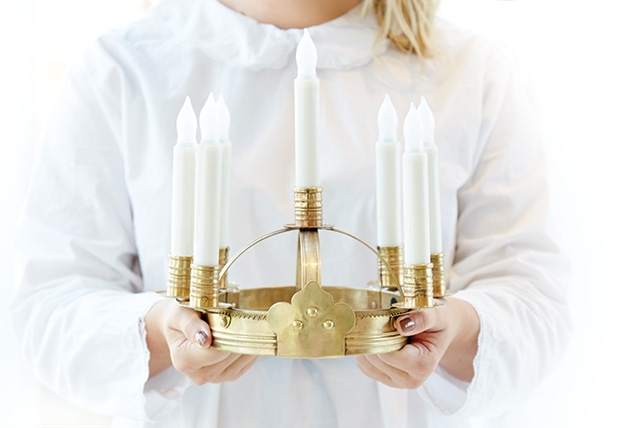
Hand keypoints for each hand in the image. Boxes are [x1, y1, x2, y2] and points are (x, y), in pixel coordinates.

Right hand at [145, 298, 257, 384]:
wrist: (181, 325)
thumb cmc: (181, 316)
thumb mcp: (180, 314)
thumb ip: (190, 325)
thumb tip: (204, 340)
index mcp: (184, 361)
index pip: (217, 351)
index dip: (227, 332)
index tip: (229, 315)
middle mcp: (199, 375)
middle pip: (232, 355)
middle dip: (237, 334)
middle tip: (234, 315)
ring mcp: (216, 378)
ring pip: (243, 357)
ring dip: (245, 338)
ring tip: (234, 324)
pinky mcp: (229, 376)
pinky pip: (248, 360)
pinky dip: (249, 344)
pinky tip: (239, 333)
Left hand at [356, 297, 478, 388]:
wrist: (437, 331)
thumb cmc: (438, 323)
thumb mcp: (437, 314)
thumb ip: (423, 318)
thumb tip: (401, 324)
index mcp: (423, 366)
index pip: (391, 354)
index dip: (383, 334)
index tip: (384, 315)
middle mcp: (408, 379)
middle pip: (376, 358)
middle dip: (374, 335)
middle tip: (379, 316)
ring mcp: (394, 381)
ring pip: (366, 361)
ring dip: (368, 341)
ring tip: (381, 326)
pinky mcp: (381, 377)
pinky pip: (363, 363)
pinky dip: (366, 347)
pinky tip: (379, 336)